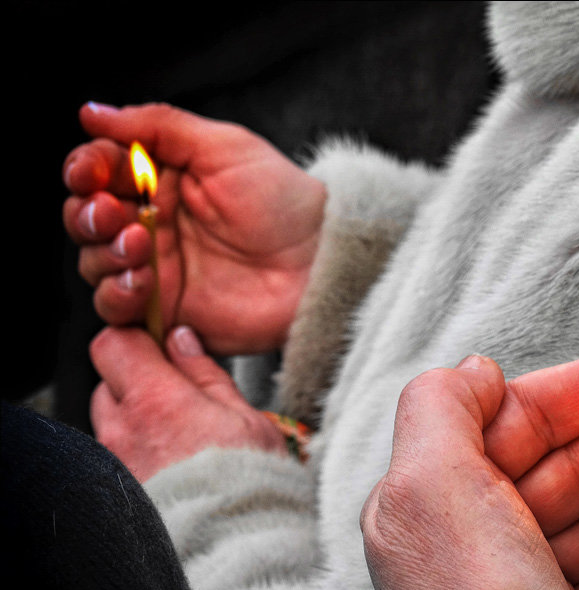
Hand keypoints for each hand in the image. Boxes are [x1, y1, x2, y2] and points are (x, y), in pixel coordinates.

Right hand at [64, 102, 326, 354]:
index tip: (92, 171)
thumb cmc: (284, 201)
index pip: (97, 173)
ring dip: (102, 252)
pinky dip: (117, 293)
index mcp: (161, 182)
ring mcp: (157, 271)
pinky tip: (143, 279)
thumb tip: (92, 113)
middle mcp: (152, 226)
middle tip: (112, 211)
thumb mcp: (224, 147)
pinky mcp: (166, 312)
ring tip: (138, 243)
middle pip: (85, 220)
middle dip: (86, 213)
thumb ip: (157, 126)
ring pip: (93, 264)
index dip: (84, 171)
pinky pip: (117, 309)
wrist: (320, 261)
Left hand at [90, 325, 286, 480]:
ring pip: (111, 423)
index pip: (115, 343)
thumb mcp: (247, 419)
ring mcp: (115, 466)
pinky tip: (174, 471)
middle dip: (138, 382)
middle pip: (108, 382)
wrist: (238, 554)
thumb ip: (206, 374)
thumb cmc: (252, 489)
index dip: (137, 340)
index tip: (161, 347)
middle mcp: (123, 432)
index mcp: (157, 401)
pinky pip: (117, 459)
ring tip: (180, 443)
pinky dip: (139, 456)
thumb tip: (182, 340)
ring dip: (136, 422)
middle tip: (179, 400)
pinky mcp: (115, 494)